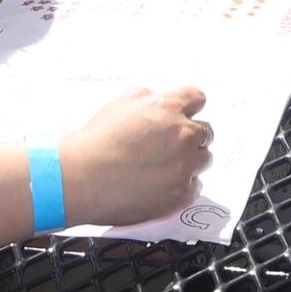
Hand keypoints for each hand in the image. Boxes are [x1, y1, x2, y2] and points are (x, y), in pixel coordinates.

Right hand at [60, 86, 210, 226]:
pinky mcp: (181, 193)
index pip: (197, 98)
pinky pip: (196, 186)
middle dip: (191, 136)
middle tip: (171, 145)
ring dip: (190, 161)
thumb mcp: (121, 102)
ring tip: (164, 166)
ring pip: (203, 159)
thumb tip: (159, 101)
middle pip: (205, 131)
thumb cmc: (98, 142)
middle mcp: (182, 134)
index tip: (187, 114)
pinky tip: (162, 183)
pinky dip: (184, 185)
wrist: (85, 177)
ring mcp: (184, 165)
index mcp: (168, 107)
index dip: (190, 107)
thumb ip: (148, 98)